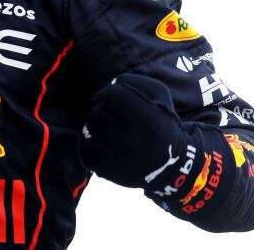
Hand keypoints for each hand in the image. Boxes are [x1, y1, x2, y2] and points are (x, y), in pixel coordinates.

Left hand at [79, 73, 196, 191]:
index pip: (112, 95)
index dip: (112, 92)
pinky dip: (90, 143)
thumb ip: (133, 82)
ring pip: (88, 130)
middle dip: (104, 110)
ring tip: (112, 130)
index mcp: (148, 122)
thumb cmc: (160, 123)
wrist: (169, 165)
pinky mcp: (104, 172)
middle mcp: (131, 142)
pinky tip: (105, 143)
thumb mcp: (159, 96)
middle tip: (117, 117)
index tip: (118, 99)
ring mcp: (116, 160)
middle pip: (97, 113)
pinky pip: (83, 148)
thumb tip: (110, 86)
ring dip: (97, 126)